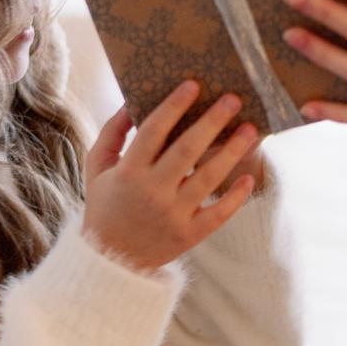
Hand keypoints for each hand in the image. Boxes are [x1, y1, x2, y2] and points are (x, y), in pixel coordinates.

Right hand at [83, 83, 259, 270]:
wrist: (110, 259)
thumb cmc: (104, 205)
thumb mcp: (96, 167)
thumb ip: (111, 133)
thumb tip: (130, 101)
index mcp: (129, 172)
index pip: (153, 131)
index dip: (173, 106)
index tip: (193, 85)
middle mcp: (152, 192)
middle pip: (187, 150)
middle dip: (212, 122)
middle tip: (233, 99)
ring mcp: (173, 215)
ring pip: (208, 178)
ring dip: (232, 152)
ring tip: (250, 130)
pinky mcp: (189, 235)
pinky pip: (218, 214)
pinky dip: (235, 197)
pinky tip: (249, 178)